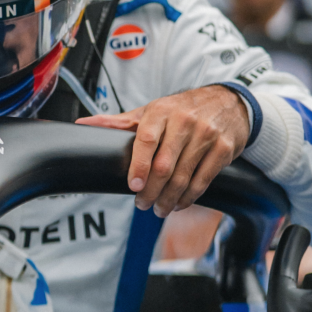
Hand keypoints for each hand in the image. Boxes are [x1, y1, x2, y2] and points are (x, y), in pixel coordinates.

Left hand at [77, 84, 249, 214]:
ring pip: (183, 177)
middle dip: (151, 191)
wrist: (229, 102)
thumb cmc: (183, 109)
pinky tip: (180, 203)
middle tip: (142, 204)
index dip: (138, 166)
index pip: (146, 139)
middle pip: (164, 165)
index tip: (132, 186)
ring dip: (169, 199)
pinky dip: (189, 197)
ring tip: (159, 209)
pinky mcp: (223, 149)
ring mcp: (206, 135)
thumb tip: (83, 125)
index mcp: (161, 111)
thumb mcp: (152, 111)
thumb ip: (120, 122)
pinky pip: (203, 181)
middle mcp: (185, 121)